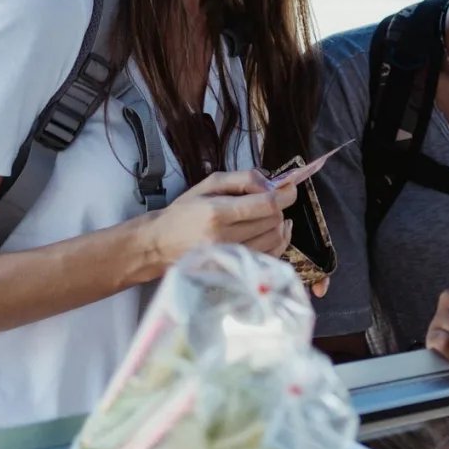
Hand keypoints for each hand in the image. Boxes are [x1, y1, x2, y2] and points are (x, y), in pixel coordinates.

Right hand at [131, 169, 296, 279]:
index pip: (266, 205)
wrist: (159, 245)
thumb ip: (242, 178)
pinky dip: (277, 242)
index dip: (284, 195)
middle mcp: (225, 238)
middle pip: (273, 221)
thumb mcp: (208, 185)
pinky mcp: (234, 270)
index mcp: (217, 213)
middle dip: (278, 208)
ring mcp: (230, 258)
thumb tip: (272, 181)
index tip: (290, 188)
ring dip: (279, 225)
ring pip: (275, 239)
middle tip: (270, 201)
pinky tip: (272, 232)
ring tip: (269, 216)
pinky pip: (270, 256)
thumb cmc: (183, 212)